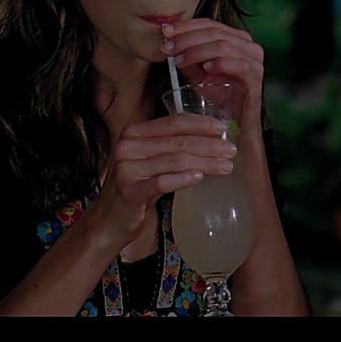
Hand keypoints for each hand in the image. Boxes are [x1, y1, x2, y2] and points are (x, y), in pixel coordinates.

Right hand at [90, 111, 236, 248]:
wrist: (110, 219)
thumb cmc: (137, 186)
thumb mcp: (151, 160)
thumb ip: (172, 146)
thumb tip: (213, 138)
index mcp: (134, 132)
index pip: (174, 122)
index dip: (201, 124)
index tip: (223, 130)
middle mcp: (128, 146)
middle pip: (177, 141)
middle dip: (209, 146)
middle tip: (231, 151)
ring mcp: (126, 168)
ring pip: (175, 160)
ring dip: (204, 163)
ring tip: (225, 167)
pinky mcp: (128, 190)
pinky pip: (162, 182)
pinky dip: (183, 179)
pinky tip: (200, 178)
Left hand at [161, 18, 264, 133]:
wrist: (234, 125)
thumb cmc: (217, 96)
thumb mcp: (197, 72)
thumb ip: (186, 56)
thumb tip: (168, 41)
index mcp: (236, 39)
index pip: (209, 24)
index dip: (185, 26)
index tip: (164, 31)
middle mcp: (249, 47)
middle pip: (214, 32)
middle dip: (187, 38)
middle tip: (167, 47)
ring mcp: (255, 62)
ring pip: (223, 45)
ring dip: (197, 51)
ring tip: (179, 61)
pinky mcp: (256, 79)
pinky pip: (239, 65)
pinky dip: (220, 63)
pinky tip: (205, 68)